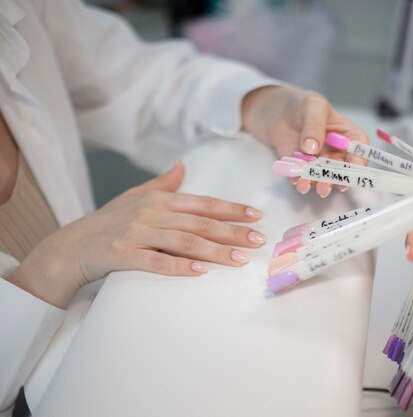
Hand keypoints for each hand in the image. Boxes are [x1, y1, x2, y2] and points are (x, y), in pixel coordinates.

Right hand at [8, 162, 265, 307]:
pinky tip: (200, 271)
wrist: (69, 248)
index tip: (256, 216)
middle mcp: (151, 213)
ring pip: (185, 242)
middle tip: (258, 241)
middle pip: (200, 224)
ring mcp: (137, 233)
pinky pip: (156, 261)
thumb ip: (163, 184)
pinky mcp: (123, 254)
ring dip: (215, 251)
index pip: (203, 204)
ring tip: (240, 260)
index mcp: (159, 199)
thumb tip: (182, 166)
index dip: (231, 210)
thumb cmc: (107, 223)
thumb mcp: (134, 197)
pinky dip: (179, 266)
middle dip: (233, 232)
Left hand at [241, 86, 368, 197]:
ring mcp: (320, 163)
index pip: (359, 153)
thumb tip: (312, 148)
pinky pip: (303, 178)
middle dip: (335, 179)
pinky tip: (294, 179)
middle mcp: (337, 154)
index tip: (349, 170)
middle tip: (326, 184)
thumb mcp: (313, 106)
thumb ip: (314, 125)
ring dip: (316, 184)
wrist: (278, 111)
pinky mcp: (303, 168)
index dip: (358, 163)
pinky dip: (299, 181)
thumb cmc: (303, 104)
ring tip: (306, 184)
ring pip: (323, 178)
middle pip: (342, 171)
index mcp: (349, 137)